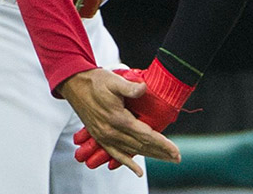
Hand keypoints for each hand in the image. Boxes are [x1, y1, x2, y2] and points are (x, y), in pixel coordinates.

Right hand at [58, 68, 180, 176]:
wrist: (75, 85)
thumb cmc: (96, 81)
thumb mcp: (114, 81)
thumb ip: (130, 88)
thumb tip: (143, 89)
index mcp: (118, 118)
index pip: (146, 135)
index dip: (162, 143)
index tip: (175, 150)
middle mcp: (111, 131)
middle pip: (142, 145)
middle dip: (161, 152)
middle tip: (177, 158)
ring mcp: (105, 136)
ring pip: (132, 151)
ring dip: (150, 156)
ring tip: (166, 160)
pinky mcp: (100, 137)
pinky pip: (115, 154)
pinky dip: (127, 163)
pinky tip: (138, 171)